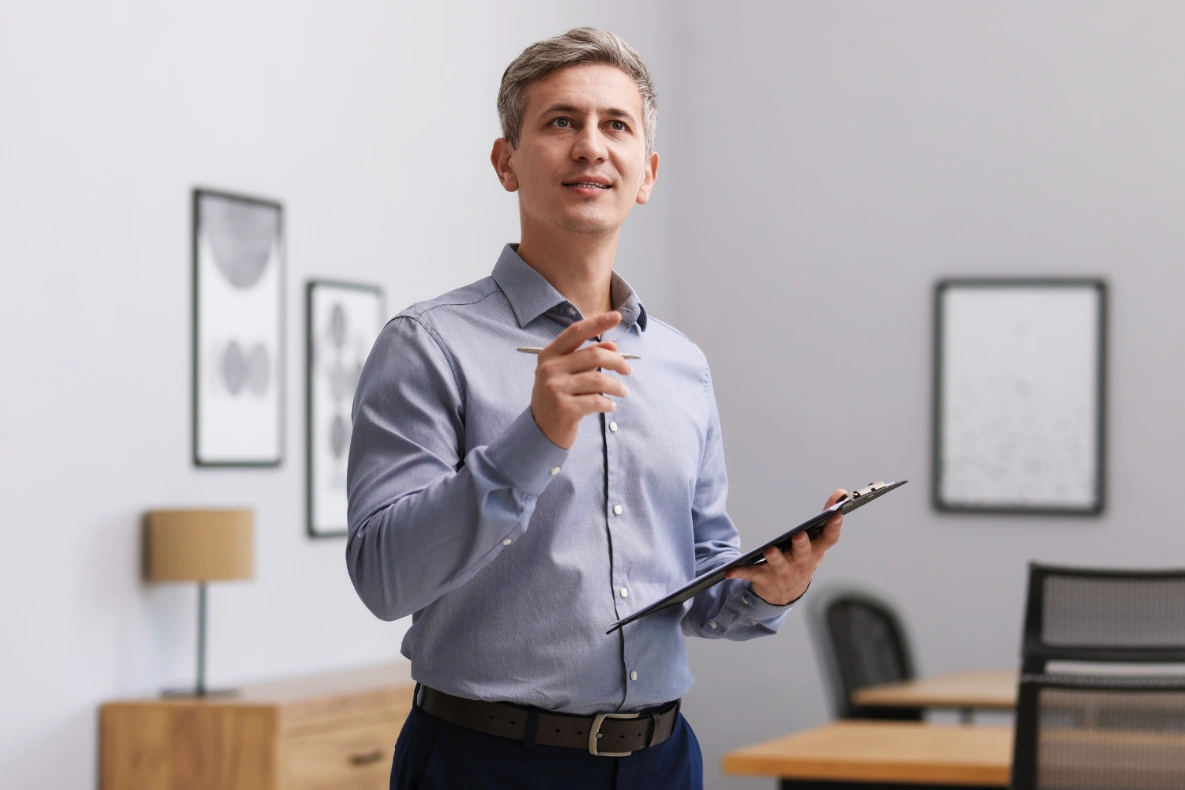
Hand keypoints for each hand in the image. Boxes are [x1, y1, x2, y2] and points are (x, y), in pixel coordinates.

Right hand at [530, 311, 631, 449]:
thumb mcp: (568, 374)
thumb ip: (588, 357)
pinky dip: (609, 403)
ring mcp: (554, 388)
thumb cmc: (558, 397)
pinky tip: (610, 406)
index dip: (598, 322)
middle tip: (628, 370)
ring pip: (598, 379)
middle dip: (617, 361)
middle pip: (593, 354)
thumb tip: (613, 345)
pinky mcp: (563, 407)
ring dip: (617, 386)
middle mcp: (549, 368)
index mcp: (549, 354)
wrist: (542, 431)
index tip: (618, 316)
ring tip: (623, 392)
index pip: (576, 332)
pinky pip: (596, 400)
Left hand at [725, 489, 846, 605]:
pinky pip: (752, 573)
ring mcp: (783, 571)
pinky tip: (730, 570)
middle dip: (801, 544)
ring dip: (774, 557)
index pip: (828, 540)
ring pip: (778, 563)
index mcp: (815, 551)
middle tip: (799, 534)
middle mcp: (801, 563)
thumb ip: (826, 516)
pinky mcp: (764, 577)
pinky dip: (741, 572)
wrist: (786, 593)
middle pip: (803, 553)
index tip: (837, 515)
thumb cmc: (803, 559)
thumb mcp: (816, 542)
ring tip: (769, 549)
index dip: (834, 528)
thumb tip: (840, 492)